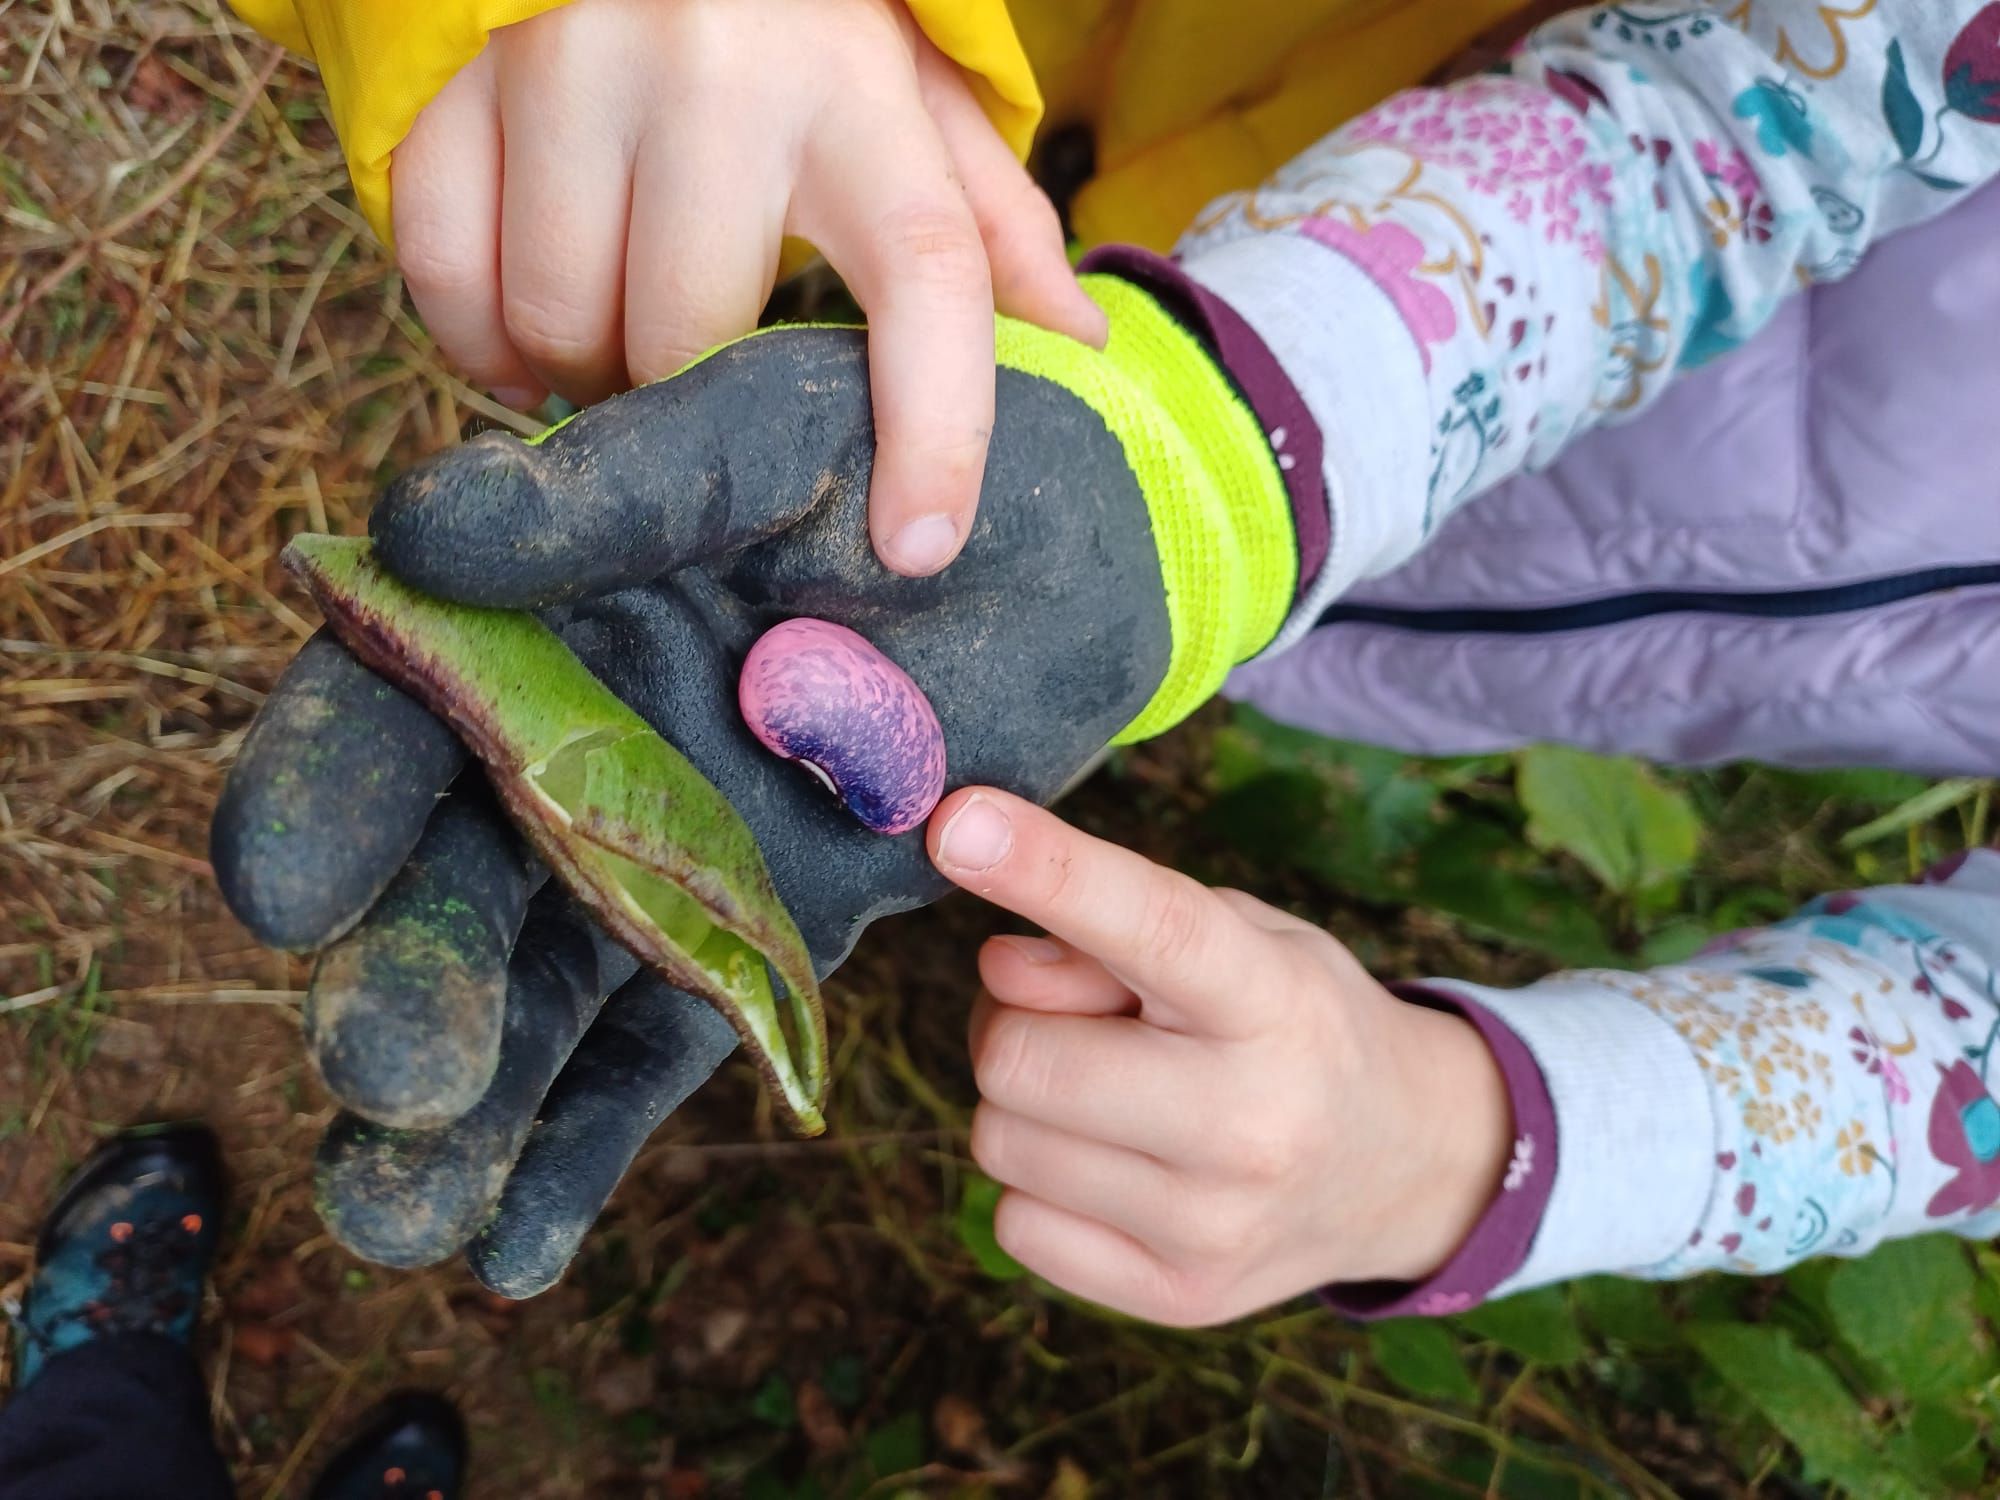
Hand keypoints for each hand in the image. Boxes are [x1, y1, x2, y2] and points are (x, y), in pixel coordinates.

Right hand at [211, 278, 1288, 1296]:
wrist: (1081, 545)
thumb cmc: (920, 448)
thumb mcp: (775, 436)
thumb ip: (620, 488)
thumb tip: (412, 535)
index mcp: (540, 613)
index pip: (390, 708)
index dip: (329, 797)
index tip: (289, 890)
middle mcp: (576, 751)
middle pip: (451, 882)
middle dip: (406, 984)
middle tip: (392, 1076)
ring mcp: (667, 858)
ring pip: (540, 997)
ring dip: (469, 1115)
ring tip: (404, 1224)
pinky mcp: (768, 935)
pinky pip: (669, 1050)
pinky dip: (592, 1146)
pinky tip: (517, 1249)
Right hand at [391, 0, 1105, 576]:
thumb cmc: (797, 22)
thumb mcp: (910, 94)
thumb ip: (989, 220)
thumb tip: (1083, 350)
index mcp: (859, 93)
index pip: (925, 271)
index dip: (935, 422)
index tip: (919, 545)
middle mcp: (714, 71)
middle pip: (692, 333)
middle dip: (691, 398)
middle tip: (694, 383)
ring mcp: (568, 64)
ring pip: (561, 316)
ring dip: (584, 373)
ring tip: (614, 344)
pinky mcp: (452, 78)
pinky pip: (440, 268)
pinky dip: (473, 334)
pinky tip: (518, 325)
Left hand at [929, 788, 1513, 1325]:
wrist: (1401, 1163)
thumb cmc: (1289, 1023)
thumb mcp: (1237, 936)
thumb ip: (1114, 926)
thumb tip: (998, 967)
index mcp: (1274, 1000)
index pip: (1149, 924)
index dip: (1046, 868)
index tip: (957, 823)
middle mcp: (1252, 1120)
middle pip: (1020, 1058)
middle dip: (1012, 1024)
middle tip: (1064, 1016)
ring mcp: (1212, 1224)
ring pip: (998, 1141)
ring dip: (1022, 1105)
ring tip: (1099, 1089)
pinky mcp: (1177, 1296)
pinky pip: (1014, 1225)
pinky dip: (1037, 1186)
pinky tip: (1109, 1164)